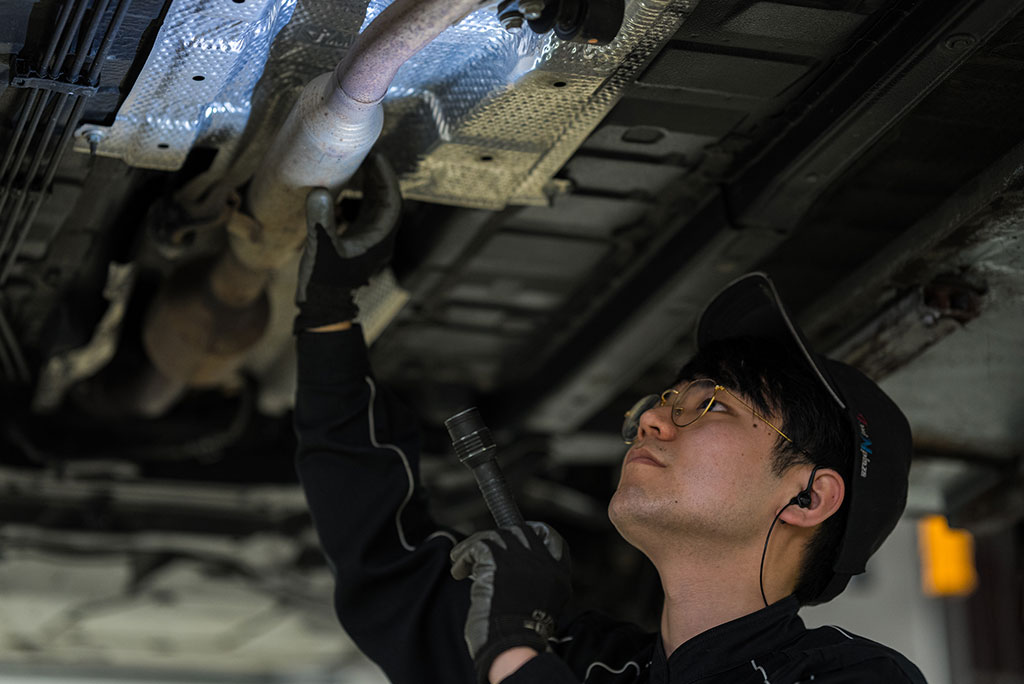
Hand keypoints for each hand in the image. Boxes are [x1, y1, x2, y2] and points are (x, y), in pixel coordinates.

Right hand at [294, 153, 400, 331]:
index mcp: (379, 239)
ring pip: (374, 207)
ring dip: (366, 187)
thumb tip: (319, 191)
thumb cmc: (325, 282)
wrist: (323, 308)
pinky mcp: (357, 244)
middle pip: (385, 200)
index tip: (377, 155)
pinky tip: (341, 190)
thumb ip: (321, 220)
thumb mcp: (321, 248)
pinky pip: (362, 215)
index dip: (386, 177)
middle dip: (376, 177)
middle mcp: (379, 239)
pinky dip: (356, 200)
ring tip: (353, 167)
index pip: (391, 201)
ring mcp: (369, 242)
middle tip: (363, 154)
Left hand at [450, 522, 571, 682]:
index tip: (513, 537)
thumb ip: (533, 584)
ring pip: (495, 537)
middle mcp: (543, 562)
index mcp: (558, 575)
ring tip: (461, 561)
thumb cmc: (519, 636)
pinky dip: (464, 556)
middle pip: (520, 532)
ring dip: (475, 547)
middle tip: (481, 550)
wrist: (512, 646)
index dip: (533, 532)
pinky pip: (477, 546)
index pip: (551, 539)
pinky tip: (458, 571)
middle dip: (498, 538)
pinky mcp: (497, 559)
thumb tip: (511, 569)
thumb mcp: (539, 606)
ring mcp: (521, 559)